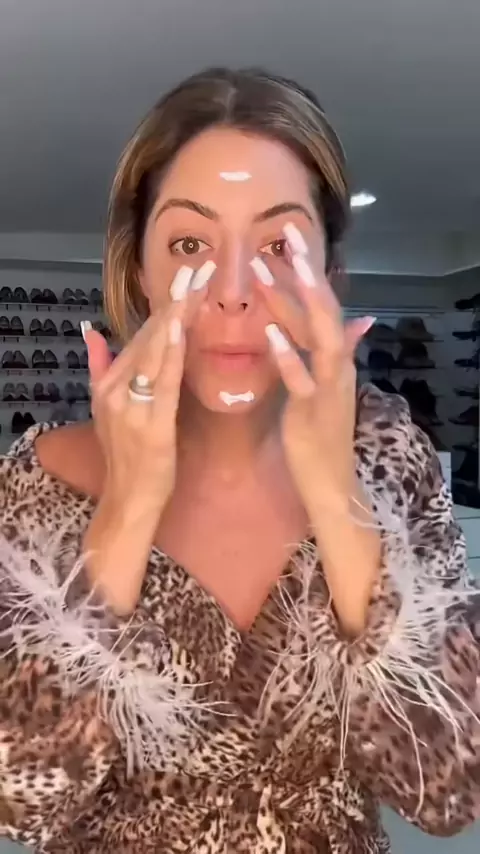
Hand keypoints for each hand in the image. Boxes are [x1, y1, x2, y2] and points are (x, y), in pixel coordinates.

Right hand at [81, 263, 212, 613]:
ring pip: (157, 351)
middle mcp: (116, 388)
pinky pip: (163, 383)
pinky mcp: (151, 426)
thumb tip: (90, 331)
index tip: (188, 275)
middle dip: (177, 298)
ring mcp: (131, 406)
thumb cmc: (129, 459)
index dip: (166, 303)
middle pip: (150, 335)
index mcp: (110, 382)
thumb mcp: (108, 410)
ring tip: (197, 284)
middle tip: (200, 265)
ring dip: (179, 315)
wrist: (129, 502)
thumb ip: (100, 368)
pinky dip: (172, 353)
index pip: (142, 334)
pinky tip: (182, 327)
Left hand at [253, 224, 373, 517]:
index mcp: (334, 361)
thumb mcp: (323, 390)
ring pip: (319, 337)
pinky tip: (271, 332)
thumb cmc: (319, 439)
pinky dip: (289, 355)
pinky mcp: (315, 413)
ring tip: (270, 268)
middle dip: (306, 272)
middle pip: (325, 311)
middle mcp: (338, 367)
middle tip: (287, 234)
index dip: (304, 276)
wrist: (332, 486)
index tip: (284, 242)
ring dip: (295, 301)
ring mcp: (329, 388)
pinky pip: (303, 380)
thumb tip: (352, 324)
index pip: (320, 310)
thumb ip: (325, 355)